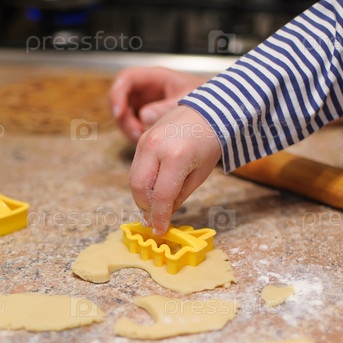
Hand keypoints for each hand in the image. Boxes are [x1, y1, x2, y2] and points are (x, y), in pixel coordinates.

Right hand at [109, 67, 206, 140]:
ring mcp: (145, 102)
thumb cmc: (206, 100)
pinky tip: (147, 140)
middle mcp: (147, 88)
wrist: (217, 110)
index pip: (127, 78)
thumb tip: (145, 116)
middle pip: (120, 98)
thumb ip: (166, 108)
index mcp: (157, 77)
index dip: (118, 94)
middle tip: (136, 132)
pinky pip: (133, 124)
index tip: (119, 112)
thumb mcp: (188, 101)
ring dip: (128, 127)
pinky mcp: (147, 117)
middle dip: (123, 117)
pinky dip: (135, 133)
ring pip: (124, 113)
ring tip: (142, 138)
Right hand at [128, 105, 221, 235]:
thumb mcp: (199, 174)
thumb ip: (179, 196)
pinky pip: (136, 168)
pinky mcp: (141, 139)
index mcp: (176, 157)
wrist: (207, 111)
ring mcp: (145, 141)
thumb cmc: (209, 143)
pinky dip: (142, 183)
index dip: (159, 217)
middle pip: (139, 189)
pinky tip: (153, 190)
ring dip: (142, 197)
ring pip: (134, 179)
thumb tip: (164, 215)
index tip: (160, 230)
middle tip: (155, 220)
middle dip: (146, 208)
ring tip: (154, 207)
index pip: (161, 196)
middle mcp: (156, 148)